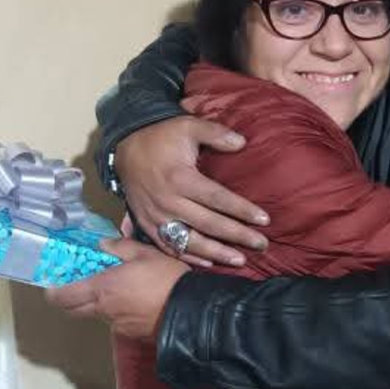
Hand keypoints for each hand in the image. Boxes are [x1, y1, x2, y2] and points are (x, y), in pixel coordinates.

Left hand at [45, 239, 189, 339]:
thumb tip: (103, 245)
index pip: (63, 297)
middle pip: (73, 311)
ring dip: (98, 305)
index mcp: (102, 288)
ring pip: (97, 315)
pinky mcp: (131, 334)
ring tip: (116, 291)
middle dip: (69, 300)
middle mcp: (104, 309)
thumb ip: (120, 247)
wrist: (192, 310)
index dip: (53, 292)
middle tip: (77, 288)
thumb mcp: (146, 253)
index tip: (53, 285)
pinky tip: (136, 303)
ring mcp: (117, 325)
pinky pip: (116, 322)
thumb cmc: (167, 279)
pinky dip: (118, 313)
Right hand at [114, 115, 269, 266]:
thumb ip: (215, 133)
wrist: (124, 147)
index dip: (242, 210)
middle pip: (209, 224)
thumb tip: (242, 142)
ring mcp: (156, 217)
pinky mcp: (147, 225)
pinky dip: (188, 257)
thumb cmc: (161, 137)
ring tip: (240, 260)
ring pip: (190, 241)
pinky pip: (168, 247)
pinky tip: (208, 262)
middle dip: (237, 236)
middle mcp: (168, 202)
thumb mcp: (188, 126)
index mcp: (180, 179)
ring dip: (216, 253)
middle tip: (262, 244)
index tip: (264, 220)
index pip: (218, 199)